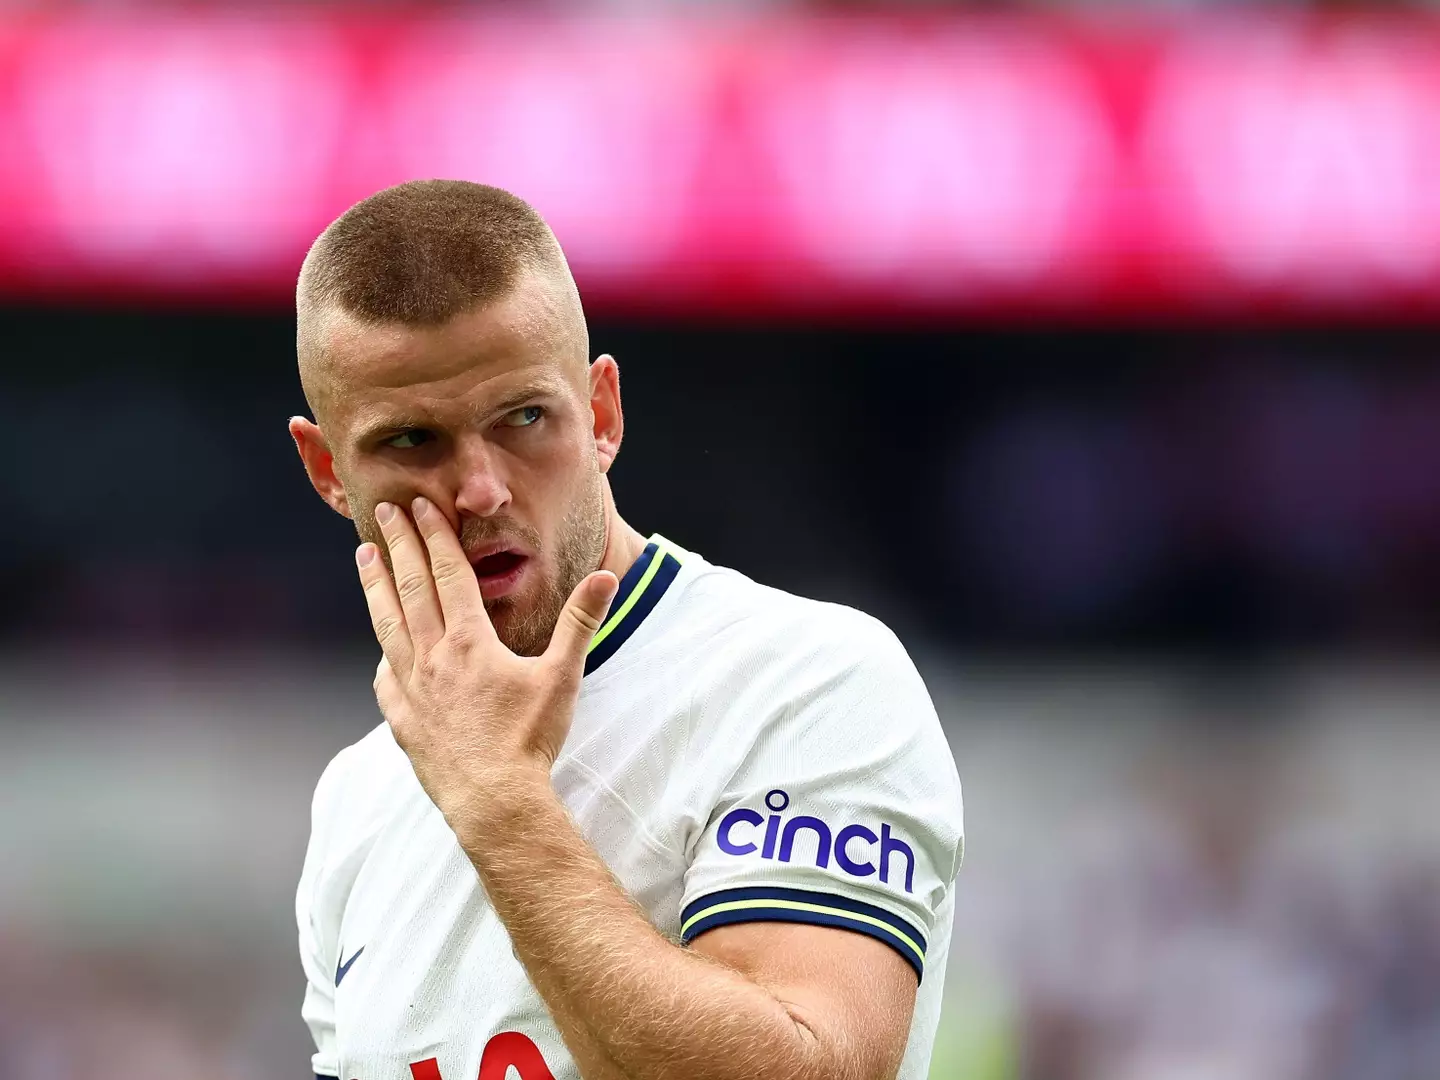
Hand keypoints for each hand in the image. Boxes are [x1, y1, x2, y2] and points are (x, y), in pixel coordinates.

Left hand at [357, 497, 617, 837]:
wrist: (493, 800)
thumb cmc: (531, 739)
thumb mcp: (563, 676)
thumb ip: (581, 621)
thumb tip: (606, 577)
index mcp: (470, 640)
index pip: (449, 573)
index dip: (435, 535)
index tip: (421, 505)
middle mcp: (433, 657)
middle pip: (412, 587)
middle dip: (399, 544)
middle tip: (384, 511)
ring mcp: (412, 688)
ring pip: (388, 624)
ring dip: (376, 586)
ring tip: (363, 557)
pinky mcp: (403, 719)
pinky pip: (385, 676)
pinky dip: (384, 651)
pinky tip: (384, 646)